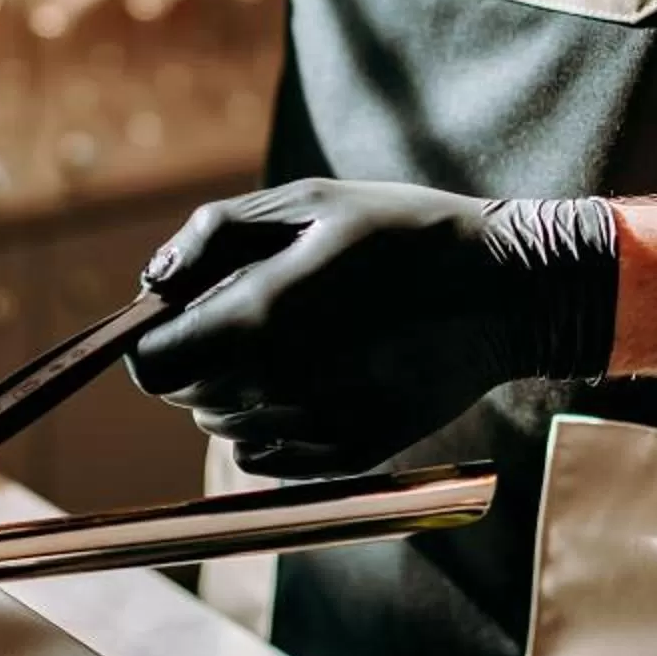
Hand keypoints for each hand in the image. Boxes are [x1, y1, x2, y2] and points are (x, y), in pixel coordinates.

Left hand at [130, 180, 619, 477]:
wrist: (506, 291)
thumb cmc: (402, 233)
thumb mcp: (307, 199)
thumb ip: (214, 234)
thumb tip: (153, 284)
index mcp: (258, 321)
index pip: (151, 364)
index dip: (151, 339)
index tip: (178, 314)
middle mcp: (278, 388)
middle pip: (184, 398)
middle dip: (198, 356)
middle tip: (255, 309)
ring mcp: (314, 429)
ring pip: (224, 427)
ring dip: (236, 390)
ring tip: (300, 337)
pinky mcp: (347, 455)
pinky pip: (268, 456)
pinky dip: (272, 423)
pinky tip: (318, 376)